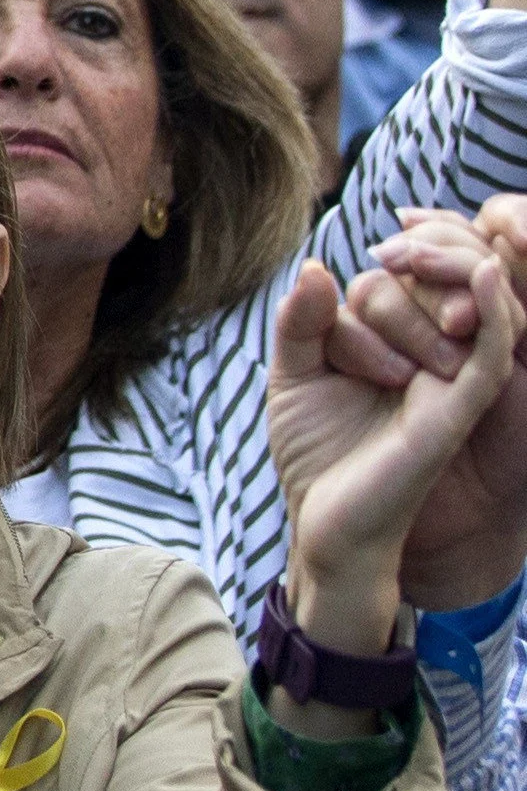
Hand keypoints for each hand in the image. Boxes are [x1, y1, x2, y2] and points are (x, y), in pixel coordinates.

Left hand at [271, 233, 520, 654]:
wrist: (327, 522)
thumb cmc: (315, 452)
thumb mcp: (294, 377)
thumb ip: (301, 323)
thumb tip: (315, 267)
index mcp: (390, 346)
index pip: (387, 286)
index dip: (358, 295)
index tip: (322, 350)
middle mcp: (427, 359)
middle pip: (430, 287)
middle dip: (400, 293)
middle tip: (356, 352)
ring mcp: (450, 382)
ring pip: (462, 308)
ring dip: (434, 295)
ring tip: (402, 310)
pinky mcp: (462, 409)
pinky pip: (492, 352)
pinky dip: (495, 311)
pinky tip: (489, 274)